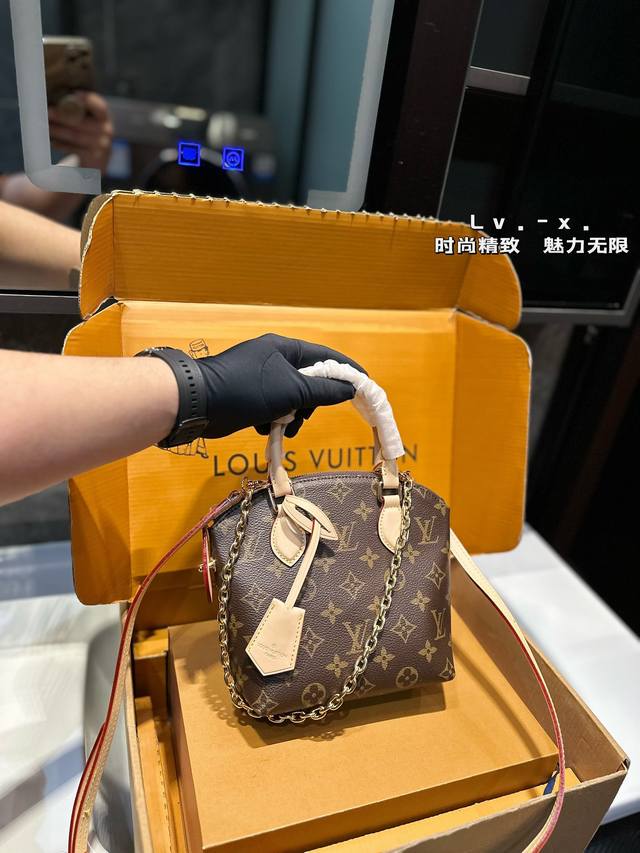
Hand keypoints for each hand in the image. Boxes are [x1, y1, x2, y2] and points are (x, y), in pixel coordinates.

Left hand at [48, 92, 112, 172]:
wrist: (98, 156)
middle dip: (63, 116)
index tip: (75, 93)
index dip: (89, 100)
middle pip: (82, 122)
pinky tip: (53, 142)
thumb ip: (79, 109)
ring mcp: (101, 145)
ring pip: (76, 136)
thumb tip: (56, 99)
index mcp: (104, 117)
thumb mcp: (90, 119)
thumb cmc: (88, 131)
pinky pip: (74, 149)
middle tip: (48, 112)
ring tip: (46, 127)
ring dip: (59, 131)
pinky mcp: (93, 157)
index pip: (100, 107)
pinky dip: (62, 145)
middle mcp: (106, 130)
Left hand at [198, 334, 366, 438]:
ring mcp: (260, 377)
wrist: (200, 403)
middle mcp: (274, 359)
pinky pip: (273, 408)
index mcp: (286, 348)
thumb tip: (350, 389)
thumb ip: (324, 391)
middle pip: (309, 381)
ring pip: (291, 399)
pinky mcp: (248, 395)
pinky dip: (272, 420)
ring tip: (281, 426)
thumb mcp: (292, 391)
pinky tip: (263, 427)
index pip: (326, 356)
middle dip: (310, 404)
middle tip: (304, 416)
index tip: (365, 385)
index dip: (347, 371)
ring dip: (291, 416)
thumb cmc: (247, 389)